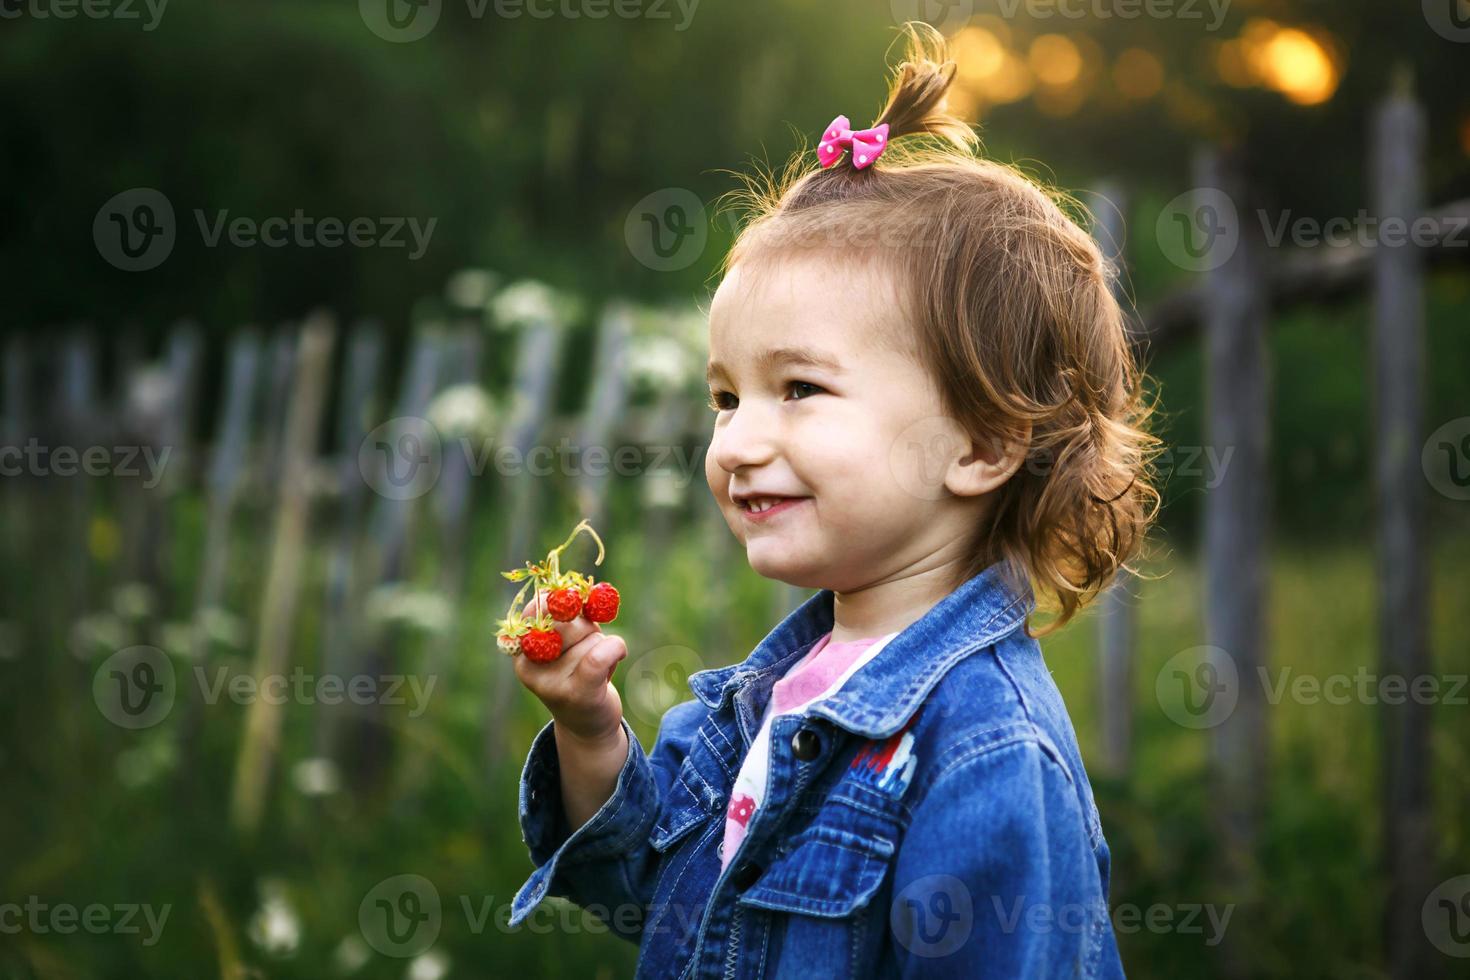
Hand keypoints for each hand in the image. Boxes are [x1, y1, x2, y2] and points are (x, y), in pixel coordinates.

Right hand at [511, 588, 627, 744]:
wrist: (587, 724)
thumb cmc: (577, 673)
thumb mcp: (566, 642)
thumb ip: (567, 617)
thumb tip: (576, 589)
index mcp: (520, 649)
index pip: (537, 608)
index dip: (561, 599)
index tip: (576, 605)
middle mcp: (530, 667)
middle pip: (567, 620)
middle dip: (586, 625)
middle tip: (588, 643)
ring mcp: (553, 683)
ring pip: (591, 636)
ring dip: (602, 643)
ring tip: (595, 665)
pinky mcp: (579, 694)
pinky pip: (600, 655)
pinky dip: (616, 648)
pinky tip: (619, 654)